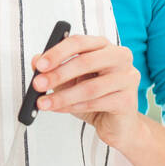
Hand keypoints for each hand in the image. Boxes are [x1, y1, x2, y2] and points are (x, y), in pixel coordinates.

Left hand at [30, 34, 143, 149]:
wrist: (116, 123)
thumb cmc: (93, 97)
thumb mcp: (68, 80)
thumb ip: (52, 68)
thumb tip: (36, 61)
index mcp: (103, 46)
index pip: (79, 42)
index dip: (57, 53)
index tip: (40, 65)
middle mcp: (119, 57)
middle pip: (86, 61)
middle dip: (58, 74)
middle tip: (38, 85)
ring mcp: (127, 78)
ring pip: (90, 87)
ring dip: (62, 96)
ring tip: (44, 103)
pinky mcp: (128, 100)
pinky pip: (96, 103)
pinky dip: (74, 107)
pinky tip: (60, 109)